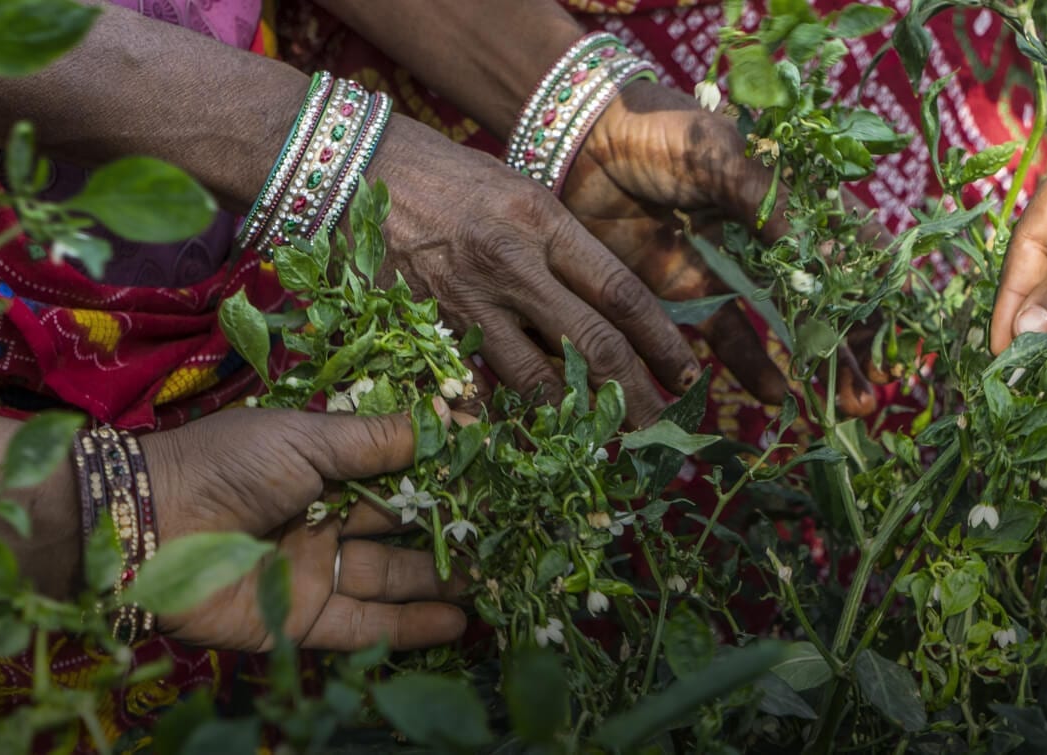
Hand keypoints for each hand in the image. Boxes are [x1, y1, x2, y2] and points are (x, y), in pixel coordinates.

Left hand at [138, 409, 464, 651]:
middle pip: (400, 530)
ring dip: (442, 581)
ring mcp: (314, 572)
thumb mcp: (304, 437)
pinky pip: (366, 624)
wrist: (146, 527)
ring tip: (494, 581)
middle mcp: (324, 520)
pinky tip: (457, 620)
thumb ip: (373, 439)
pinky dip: (411, 626)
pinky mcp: (300, 620)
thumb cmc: (224, 465)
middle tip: (508, 536)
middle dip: (451, 532)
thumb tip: (446, 416)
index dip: (441, 477)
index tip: (494, 477)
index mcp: (321, 469)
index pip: (395, 474)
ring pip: (392, 579)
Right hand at [365, 116, 699, 426]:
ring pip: (537, 379)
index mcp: (544, 221)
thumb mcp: (519, 194)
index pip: (622, 294)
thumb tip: (612, 312)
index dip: (664, 344)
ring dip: (579, 421)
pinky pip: (478, 386)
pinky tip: (535, 438)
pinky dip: (510, 417)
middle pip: (593, 346)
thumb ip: (562, 249)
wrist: (355, 167)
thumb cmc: (449, 179)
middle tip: (665, 435)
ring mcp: (466, 300)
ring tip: (609, 446)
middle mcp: (512, 263)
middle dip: (636, 398)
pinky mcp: (427, 327)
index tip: (691, 379)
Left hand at [565, 81, 878, 415]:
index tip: (894, 332)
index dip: (875, 290)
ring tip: (840, 408)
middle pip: (822, 297)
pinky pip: (723, 337)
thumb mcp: (720, 155)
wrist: (583, 139)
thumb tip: (819, 258)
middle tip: (871, 390)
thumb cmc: (659, 131)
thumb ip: (768, 204)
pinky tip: (775, 397)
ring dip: (812, 366)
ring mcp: (727, 268)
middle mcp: (766, 237)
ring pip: (781, 325)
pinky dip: (749, 368)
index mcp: (787, 193)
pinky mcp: (683, 294)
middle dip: (851, 344)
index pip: (850, 246)